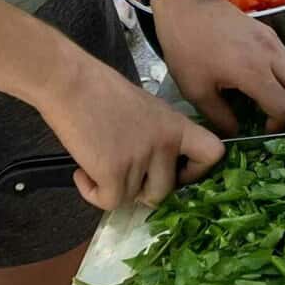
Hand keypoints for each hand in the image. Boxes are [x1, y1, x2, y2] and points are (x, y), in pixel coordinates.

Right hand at [37, 52, 227, 209]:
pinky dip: (93, 194)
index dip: (197, 172)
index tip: (177, 173)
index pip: (213, 153)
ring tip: (97, 162)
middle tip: (124, 174)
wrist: (71, 83)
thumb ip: (159, 135)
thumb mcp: (146, 109)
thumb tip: (156, 168)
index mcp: (177, 125)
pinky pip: (109, 202)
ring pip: (133, 197)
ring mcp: (141, 159)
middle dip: (144, 190)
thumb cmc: (102, 91)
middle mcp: (165, 144)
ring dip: (113, 188)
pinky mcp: (114, 172)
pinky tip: (83, 173)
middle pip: (166, 190)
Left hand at [151, 0, 284, 133]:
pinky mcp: (270, 34)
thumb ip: (220, 117)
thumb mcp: (195, 90)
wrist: (185, 5)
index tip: (264, 133)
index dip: (279, 126)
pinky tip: (274, 90)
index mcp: (252, 71)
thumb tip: (238, 133)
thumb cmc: (186, 48)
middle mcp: (272, 55)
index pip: (284, 107)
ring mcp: (274, 42)